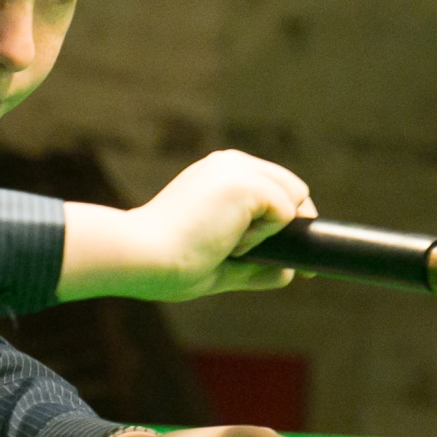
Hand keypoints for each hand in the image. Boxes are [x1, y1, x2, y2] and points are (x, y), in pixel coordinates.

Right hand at [56, 149, 315, 303]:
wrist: (142, 257)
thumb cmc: (170, 263)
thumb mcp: (221, 264)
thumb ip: (255, 264)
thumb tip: (288, 274)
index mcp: (220, 174)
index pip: (273, 189)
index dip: (285, 221)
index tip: (283, 254)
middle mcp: (231, 163)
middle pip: (293, 189)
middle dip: (293, 226)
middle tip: (266, 257)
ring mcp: (239, 169)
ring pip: (295, 197)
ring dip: (273, 231)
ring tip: (229, 244)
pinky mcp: (247, 183)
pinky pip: (286, 212)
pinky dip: (266, 236)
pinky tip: (229, 241)